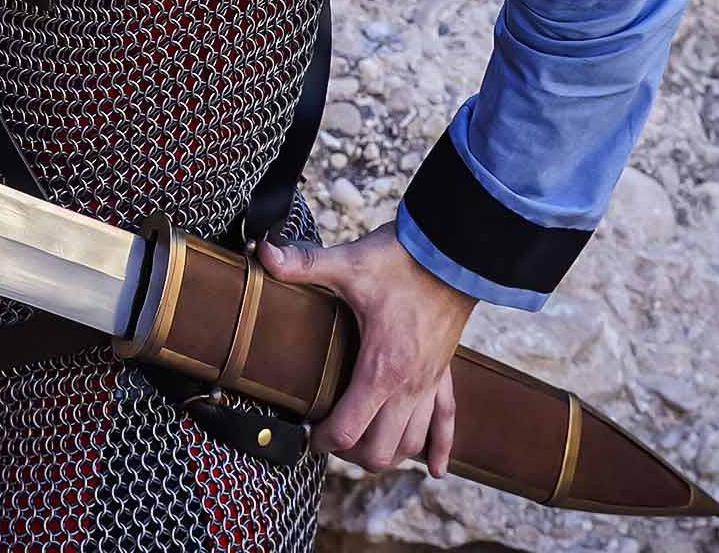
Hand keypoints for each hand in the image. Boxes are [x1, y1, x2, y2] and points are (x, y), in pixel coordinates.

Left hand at [259, 222, 474, 476]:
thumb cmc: (403, 259)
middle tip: (329, 436)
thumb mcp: (350, 262)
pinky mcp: (444, 373)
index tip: (308, 433)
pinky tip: (433, 470)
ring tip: (361, 444)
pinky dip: (438, 450)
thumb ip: (304, 263)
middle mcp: (409, 386)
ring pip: (410, 444)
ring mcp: (430, 383)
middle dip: (350, 453)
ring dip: (386, 453)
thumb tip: (264, 253)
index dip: (323, 440)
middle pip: (380, 451)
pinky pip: (446, 423)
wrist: (454, 249)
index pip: (349, 430)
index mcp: (381, 368)